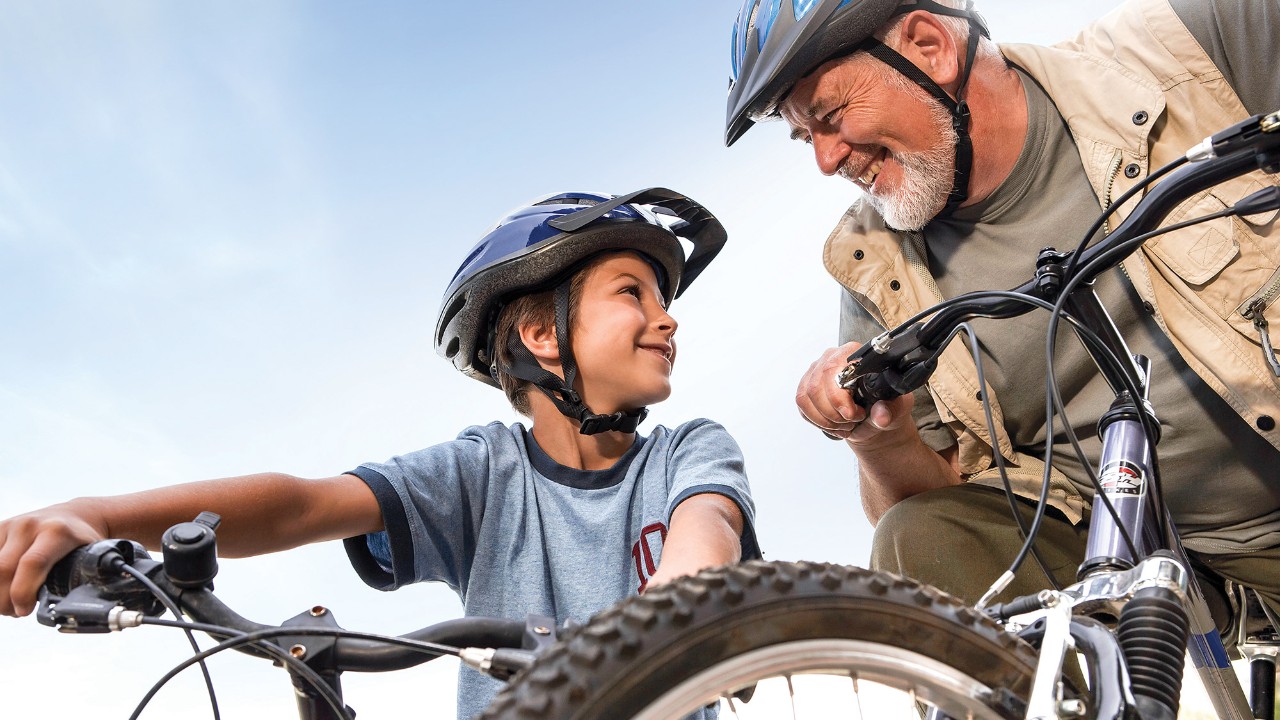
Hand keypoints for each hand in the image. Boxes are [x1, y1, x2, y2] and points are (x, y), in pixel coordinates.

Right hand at [0, 504, 105, 616]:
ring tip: (10, 601)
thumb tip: (73, 608)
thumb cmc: (82, 542)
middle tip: (16, 611)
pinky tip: (5, 587)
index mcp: (57, 532)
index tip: (25, 610)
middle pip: (3, 569)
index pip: (32, 563)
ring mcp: (11, 526)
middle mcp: (30, 526)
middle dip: (4, 600)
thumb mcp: (90, 557)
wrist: (74, 515)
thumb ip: (85, 580)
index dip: (23, 592)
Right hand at [796, 342, 914, 441]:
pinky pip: (802, 406)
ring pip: (806, 396)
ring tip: (844, 424)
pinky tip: (834, 424)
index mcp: (854, 355)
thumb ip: (891, 409)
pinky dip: (818, 421)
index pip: (834, 369)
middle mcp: (832, 358)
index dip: (839, 396)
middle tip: (852, 420)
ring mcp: (816, 372)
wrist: (872, 420)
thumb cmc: (884, 406)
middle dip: (833, 411)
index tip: (852, 414)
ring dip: (826, 418)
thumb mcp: (897, 408)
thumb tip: (880, 415)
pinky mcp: (806, 387)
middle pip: (817, 384)